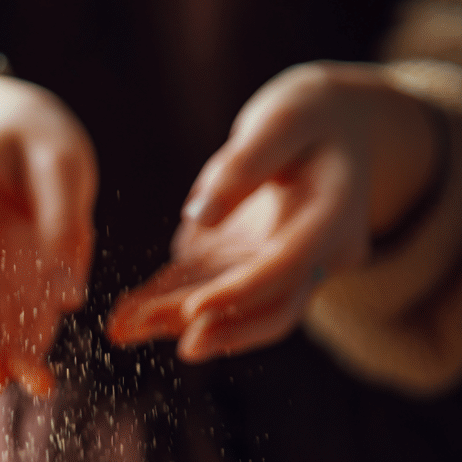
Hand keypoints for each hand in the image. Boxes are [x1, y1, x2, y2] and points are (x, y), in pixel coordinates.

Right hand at [0, 71, 96, 395]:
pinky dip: (28, 350)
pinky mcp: (14, 287)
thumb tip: (69, 288)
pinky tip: (42, 378)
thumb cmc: (35, 139)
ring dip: (6, 359)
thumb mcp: (57, 154)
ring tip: (36, 387)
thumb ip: (61, 208)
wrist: (21, 140)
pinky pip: (18, 322)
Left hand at [107, 62, 439, 360]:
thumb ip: (246, 162)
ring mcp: (281, 269)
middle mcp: (315, 257)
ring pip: (234, 311)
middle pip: (273, 309)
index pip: (288, 266)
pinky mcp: (247, 267)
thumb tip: (200, 215)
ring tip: (123, 329)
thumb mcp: (283, 118)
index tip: (194, 309)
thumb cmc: (312, 113)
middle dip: (221, 330)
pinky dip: (169, 305)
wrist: (337, 128)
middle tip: (176, 348)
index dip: (241, 292)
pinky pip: (209, 291)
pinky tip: (126, 318)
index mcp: (333, 217)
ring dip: (180, 323)